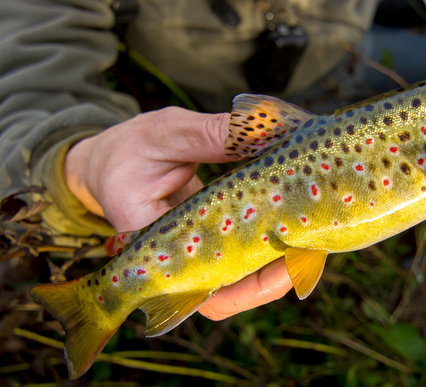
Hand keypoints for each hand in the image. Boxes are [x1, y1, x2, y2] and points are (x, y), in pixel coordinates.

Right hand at [64, 106, 291, 318]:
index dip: (244, 290)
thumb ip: (212, 134)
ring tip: (314, 239)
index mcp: (146, 241)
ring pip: (237, 278)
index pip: (196, 287)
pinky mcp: (210, 241)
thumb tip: (268, 130)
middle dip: (272, 281)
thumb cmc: (129, 148)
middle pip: (225, 294)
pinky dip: (270, 241)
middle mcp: (171, 260)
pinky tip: (297, 222)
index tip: (285, 265)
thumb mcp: (165, 132)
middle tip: (313, 251)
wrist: (112, 161)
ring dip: (277, 264)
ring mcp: (193, 253)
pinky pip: (240, 252)